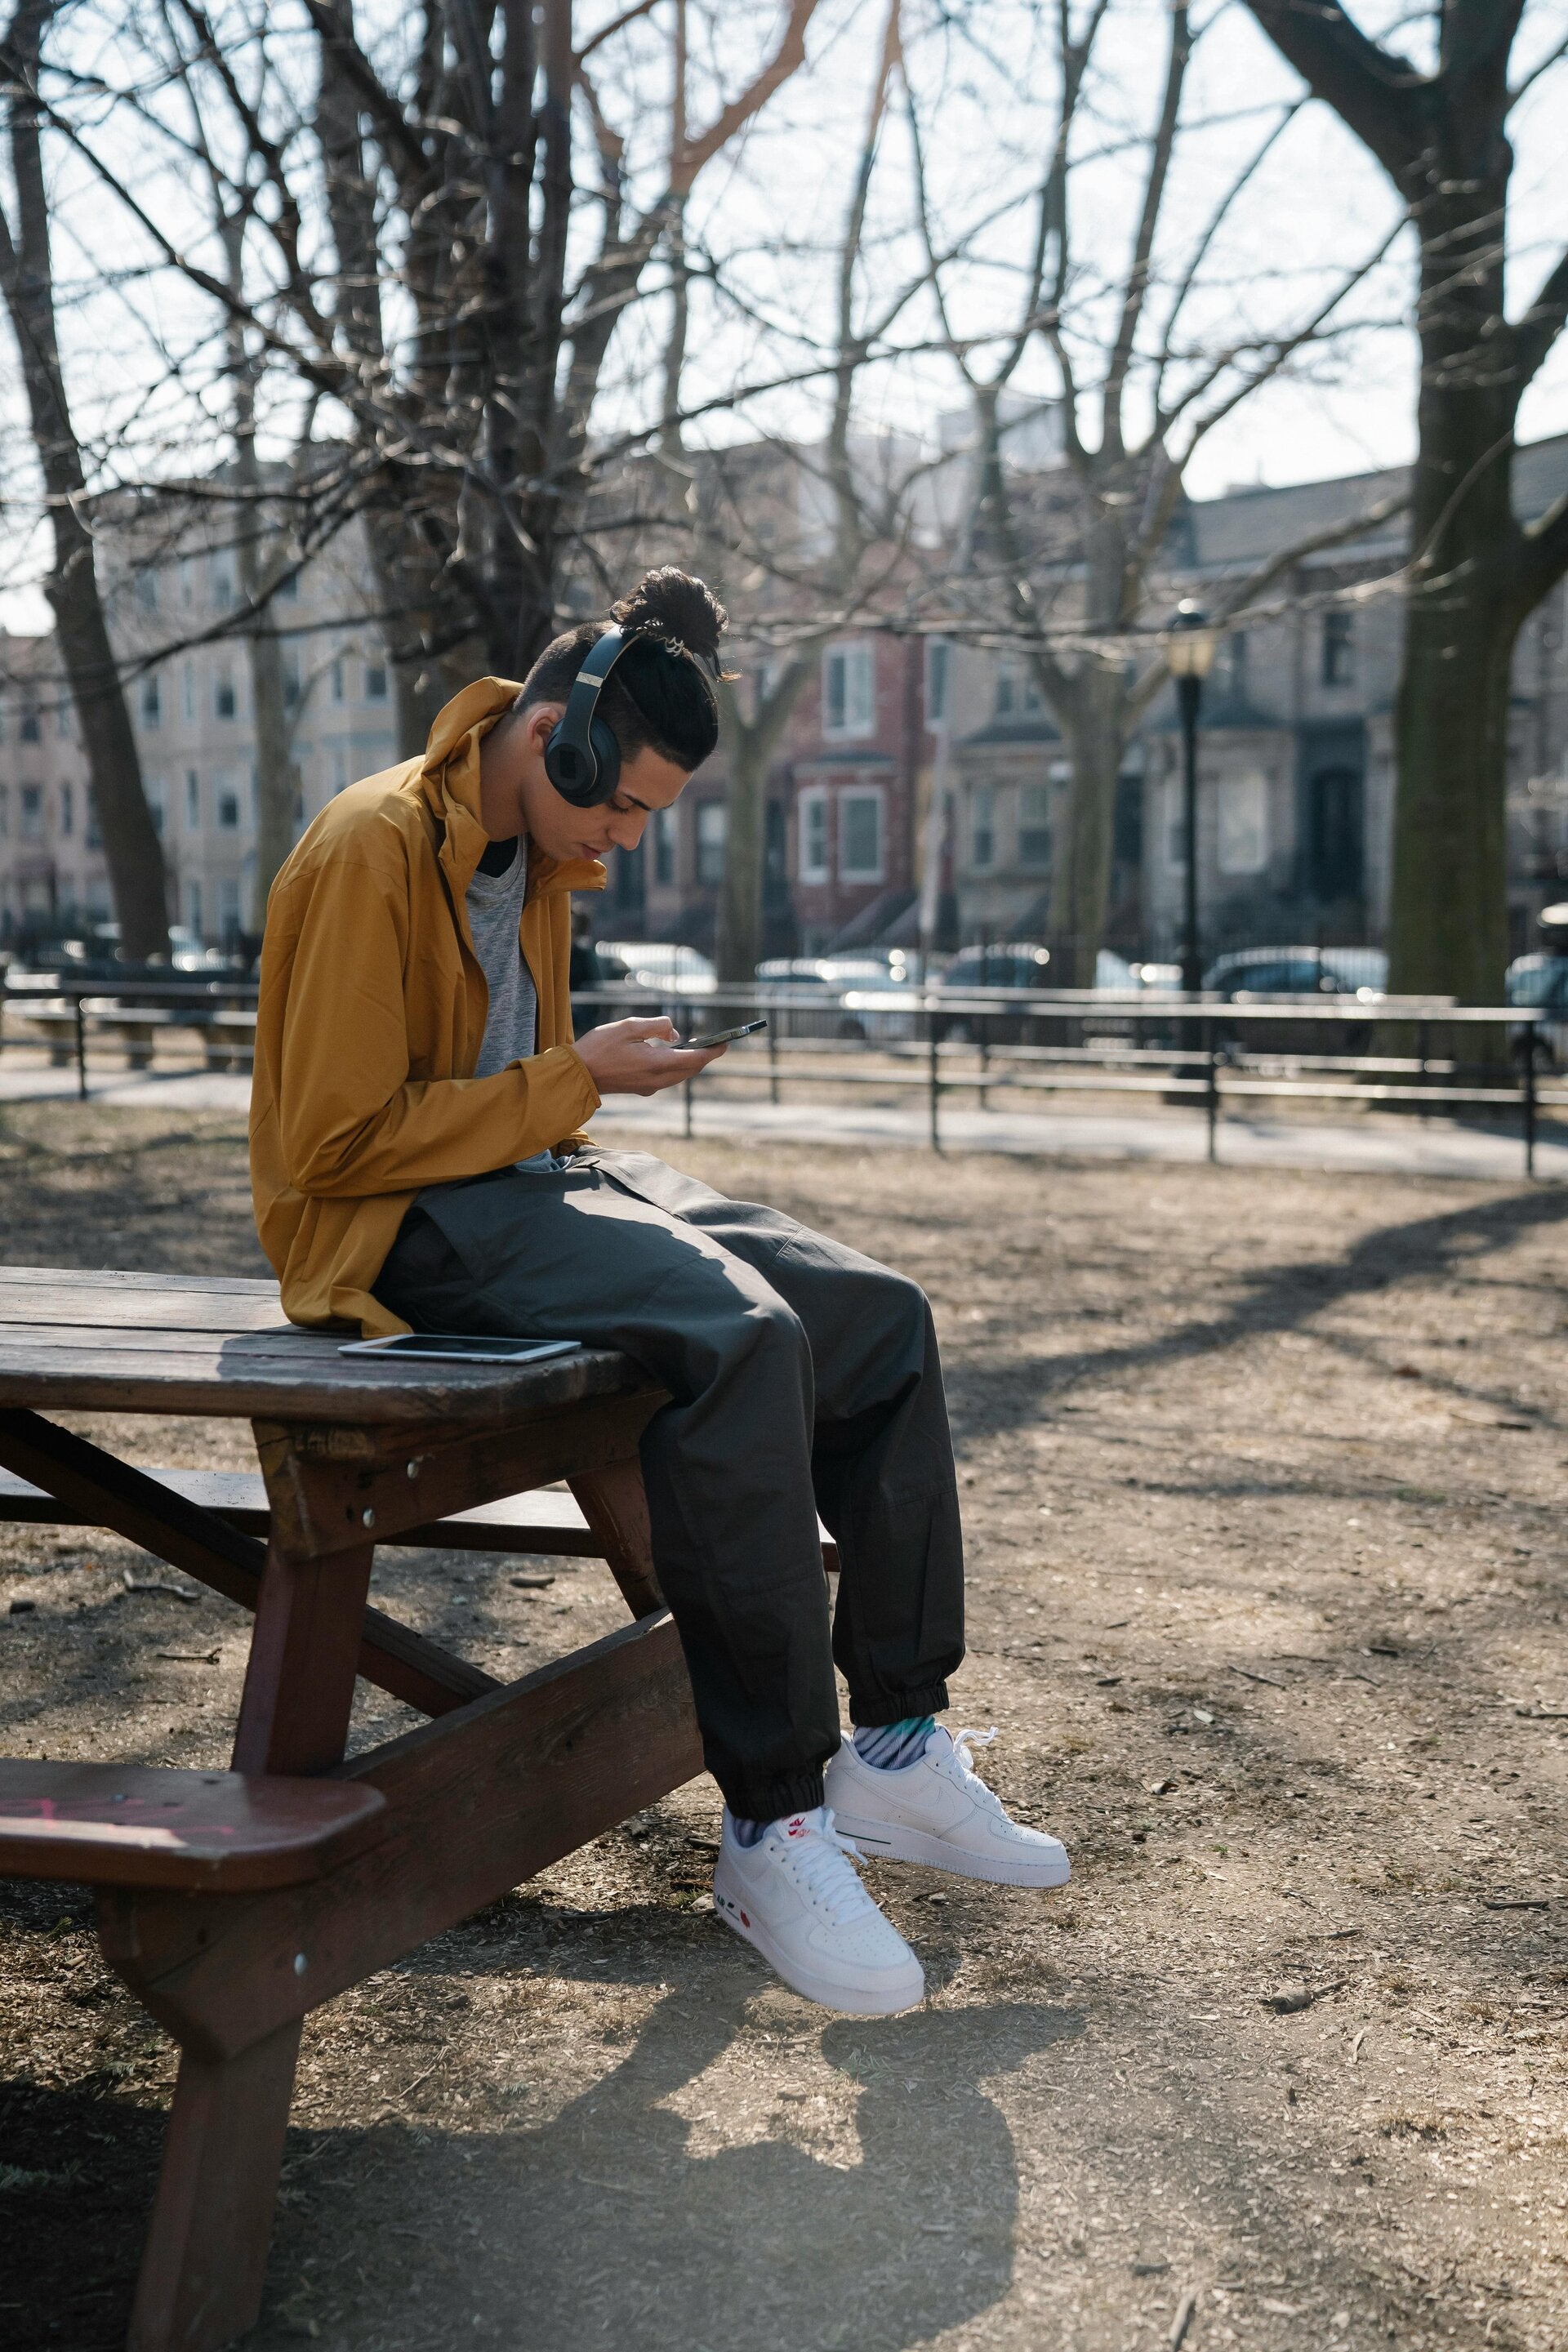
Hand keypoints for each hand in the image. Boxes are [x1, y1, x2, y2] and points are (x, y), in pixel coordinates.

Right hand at [573, 1015, 726, 1096]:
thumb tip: (675, 1033)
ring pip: (680, 1076)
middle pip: (691, 1070)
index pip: (695, 1060)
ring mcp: (649, 1087)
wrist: (578, 1075)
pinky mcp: (642, 1088)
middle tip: (716, 1043)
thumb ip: (657, 1026)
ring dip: (691, 1062)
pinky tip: (674, 1055)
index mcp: (657, 1064)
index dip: (713, 1051)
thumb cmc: (600, 1048)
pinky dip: (677, 1067)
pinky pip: (668, 1078)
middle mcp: (657, 1080)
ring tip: (698, 1046)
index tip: (726, 1043)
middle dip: (705, 1057)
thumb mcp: (630, 1026)